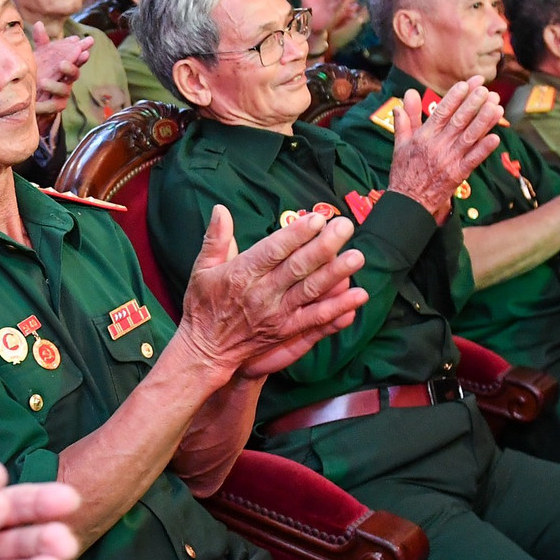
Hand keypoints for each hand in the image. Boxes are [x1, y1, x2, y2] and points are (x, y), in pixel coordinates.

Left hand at [33, 25, 92, 119]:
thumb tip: (39, 23)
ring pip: (64, 90)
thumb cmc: (43, 73)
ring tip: (43, 82)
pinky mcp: (56, 106)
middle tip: (62, 63)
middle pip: (75, 73)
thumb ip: (42, 42)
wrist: (36, 98)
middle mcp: (67, 79)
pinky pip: (52, 106)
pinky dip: (44, 105)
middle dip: (71, 67)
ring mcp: (63, 94)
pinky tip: (36, 104)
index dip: (81, 53)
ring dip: (54, 85)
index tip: (86, 46)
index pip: (76, 58)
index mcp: (66, 66)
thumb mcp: (41, 57)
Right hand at [173, 205, 368, 379]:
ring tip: (357, 257)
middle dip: (324, 246)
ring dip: (336, 274)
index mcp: (242, 274)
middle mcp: (262, 293)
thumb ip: (215, 239)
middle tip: (346, 227)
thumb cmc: (203, 306)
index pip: (273, 250)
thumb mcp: (202, 269)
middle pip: (298, 267)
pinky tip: (358, 296)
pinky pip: (316, 319)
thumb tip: (220, 209)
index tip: (317, 218)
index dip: (296, 234)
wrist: (205, 351)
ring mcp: (277, 314)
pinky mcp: (286, 331)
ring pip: (311, 291)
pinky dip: (338, 308)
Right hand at [387, 78, 501, 216]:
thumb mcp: (400, 143)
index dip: (456, 96)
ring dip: (484, 121)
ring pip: (469, 137)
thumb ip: (406, 118)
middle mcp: (437, 146)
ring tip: (496, 107)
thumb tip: (406, 95)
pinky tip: (496, 137)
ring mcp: (449, 160)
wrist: (408, 201)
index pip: (441, 111)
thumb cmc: (404, 171)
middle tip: (486, 90)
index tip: (468, 84)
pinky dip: (484, 149)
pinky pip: (473, 159)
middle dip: (473, 104)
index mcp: (424, 136)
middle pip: (458, 121)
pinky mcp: (458, 174)